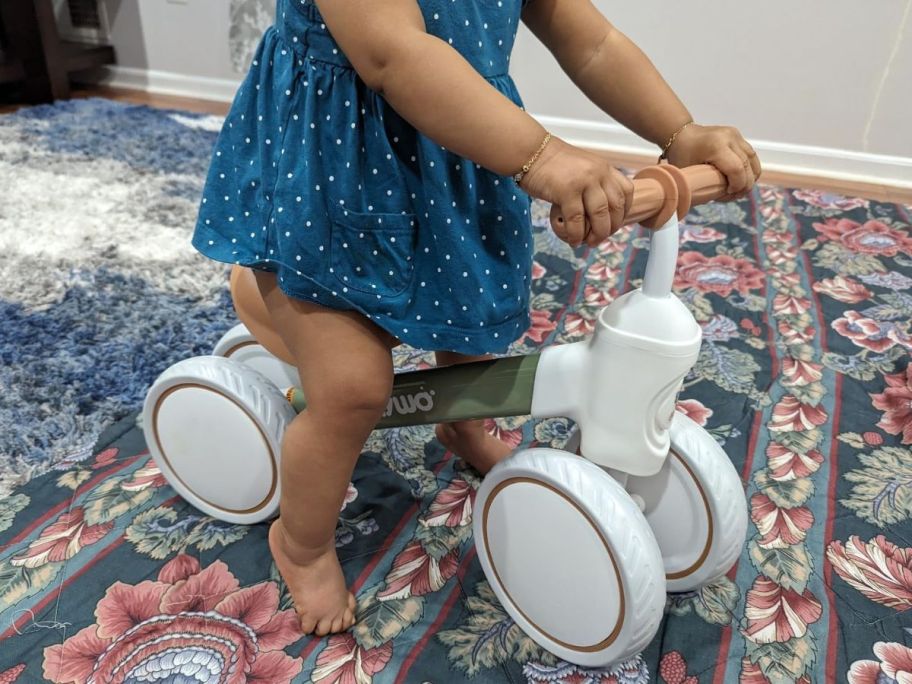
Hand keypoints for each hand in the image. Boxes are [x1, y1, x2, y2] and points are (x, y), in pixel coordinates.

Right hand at [518, 136, 633, 247]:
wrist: (530, 152)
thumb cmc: (551, 163)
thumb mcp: (582, 168)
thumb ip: (593, 184)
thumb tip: (596, 212)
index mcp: (604, 168)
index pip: (627, 191)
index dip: (624, 212)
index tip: (615, 223)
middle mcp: (599, 173)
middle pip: (616, 207)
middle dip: (611, 228)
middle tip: (599, 238)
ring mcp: (584, 181)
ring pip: (600, 215)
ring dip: (597, 234)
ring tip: (588, 243)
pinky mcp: (567, 191)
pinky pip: (577, 220)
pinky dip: (576, 234)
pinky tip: (572, 240)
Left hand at [665, 124, 760, 200]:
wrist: (682, 134)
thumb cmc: (682, 155)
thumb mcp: (689, 173)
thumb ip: (703, 186)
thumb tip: (718, 199)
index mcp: (715, 146)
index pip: (736, 170)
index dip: (737, 186)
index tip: (727, 194)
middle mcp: (729, 138)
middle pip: (747, 167)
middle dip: (744, 186)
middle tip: (732, 195)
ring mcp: (736, 135)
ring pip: (753, 161)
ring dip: (750, 178)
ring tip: (737, 189)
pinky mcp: (739, 136)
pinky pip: (751, 156)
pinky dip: (749, 170)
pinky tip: (741, 179)